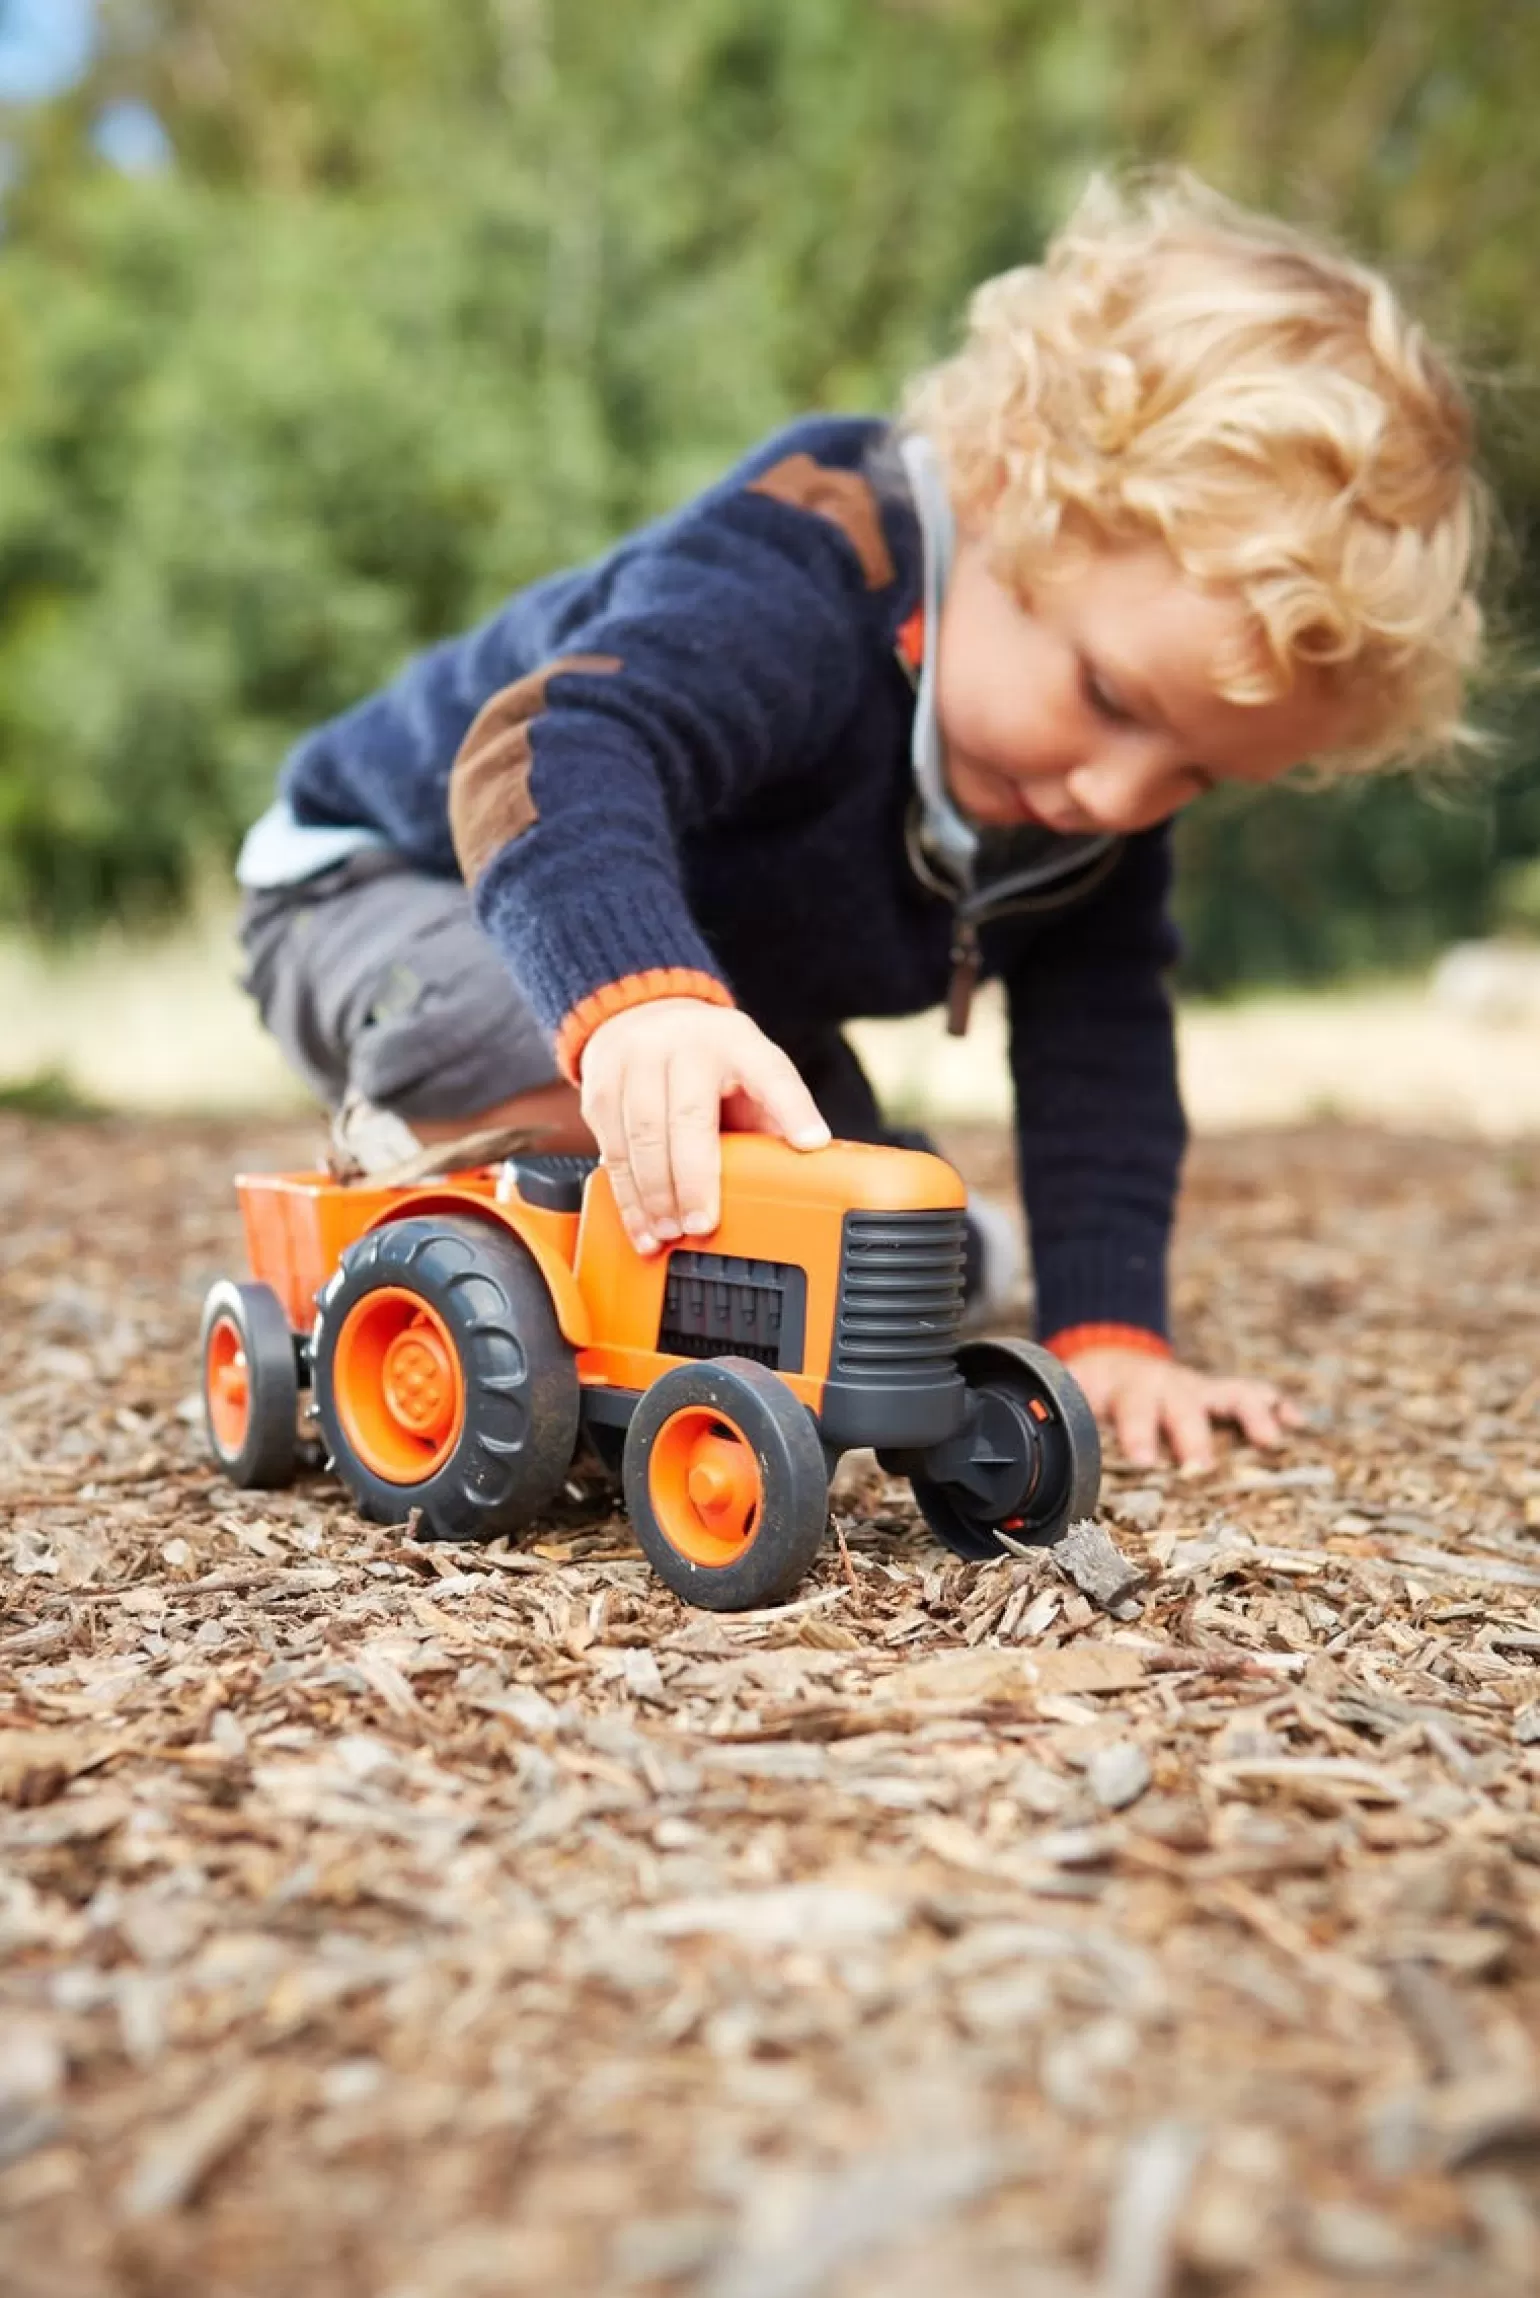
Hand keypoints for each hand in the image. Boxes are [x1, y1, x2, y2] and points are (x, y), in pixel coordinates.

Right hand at [579, 998, 828, 1252]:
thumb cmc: (708, 1056)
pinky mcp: (600, 1088)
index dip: (793, 1109)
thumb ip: (775, 1111)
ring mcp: (635, 1063)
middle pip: (688, 1118)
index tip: (811, 1143)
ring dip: (655, 1196)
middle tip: (704, 1225)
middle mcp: (683, 1046)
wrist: (640, 1014)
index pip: (770, 1072)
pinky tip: (641, 1226)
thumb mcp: (750, 1066)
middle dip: (694, 1180)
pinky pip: (611, 1150)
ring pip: (641, 1138)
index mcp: (736, 1042)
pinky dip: (626, 1196)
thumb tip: (808, 1167)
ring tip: (669, 1234)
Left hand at [1062, 1346, 1302, 1472]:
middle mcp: (1166, 1386)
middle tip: (1201, 1465)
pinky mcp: (1218, 1392)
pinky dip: (1278, 1405)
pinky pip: (1252, 1393)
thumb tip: (1042, 1447)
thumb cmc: (1093, 1389)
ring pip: (1227, 1395)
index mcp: (1126, 1391)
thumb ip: (1062, 1419)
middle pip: (1183, 1407)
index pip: (1131, 1411)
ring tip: (1270, 1440)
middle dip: (1193, 1435)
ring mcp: (1197, 1387)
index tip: (1143, 1460)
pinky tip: (1298, 1422)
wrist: (1111, 1352)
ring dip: (1249, 1415)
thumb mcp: (1069, 1398)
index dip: (1137, 1433)